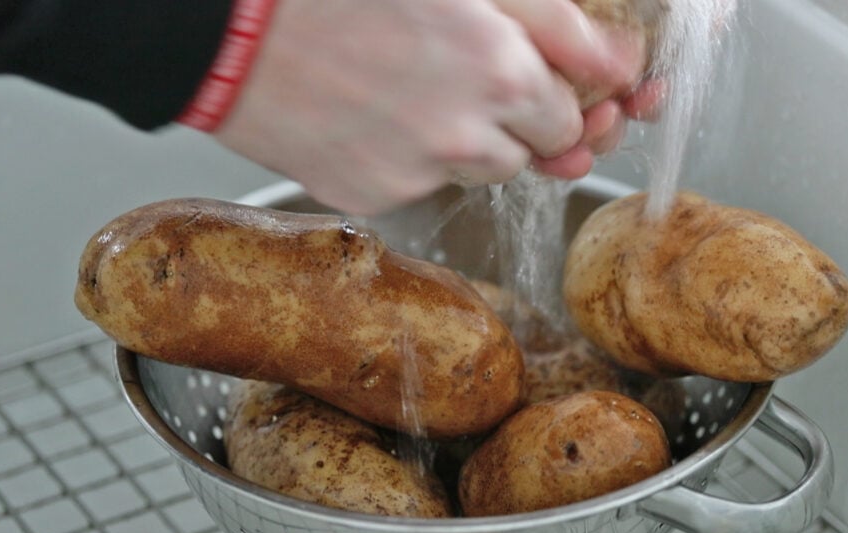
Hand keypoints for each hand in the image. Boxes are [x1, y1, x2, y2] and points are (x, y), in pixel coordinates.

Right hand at [213, 0, 643, 214]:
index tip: (546, 81)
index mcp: (500, 70)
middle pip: (532, 151)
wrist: (227, 24)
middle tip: (468, 70)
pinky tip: (371, 107)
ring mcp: (417, 172)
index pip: (576, 116)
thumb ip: (554, 21)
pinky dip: (409, 154)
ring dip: (466, 136)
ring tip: (410, 83)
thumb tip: (620, 63)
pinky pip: (419, 183)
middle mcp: (467, 136)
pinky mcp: (372, 195)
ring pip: (477, 169)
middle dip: (518, 117)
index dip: (559, 93)